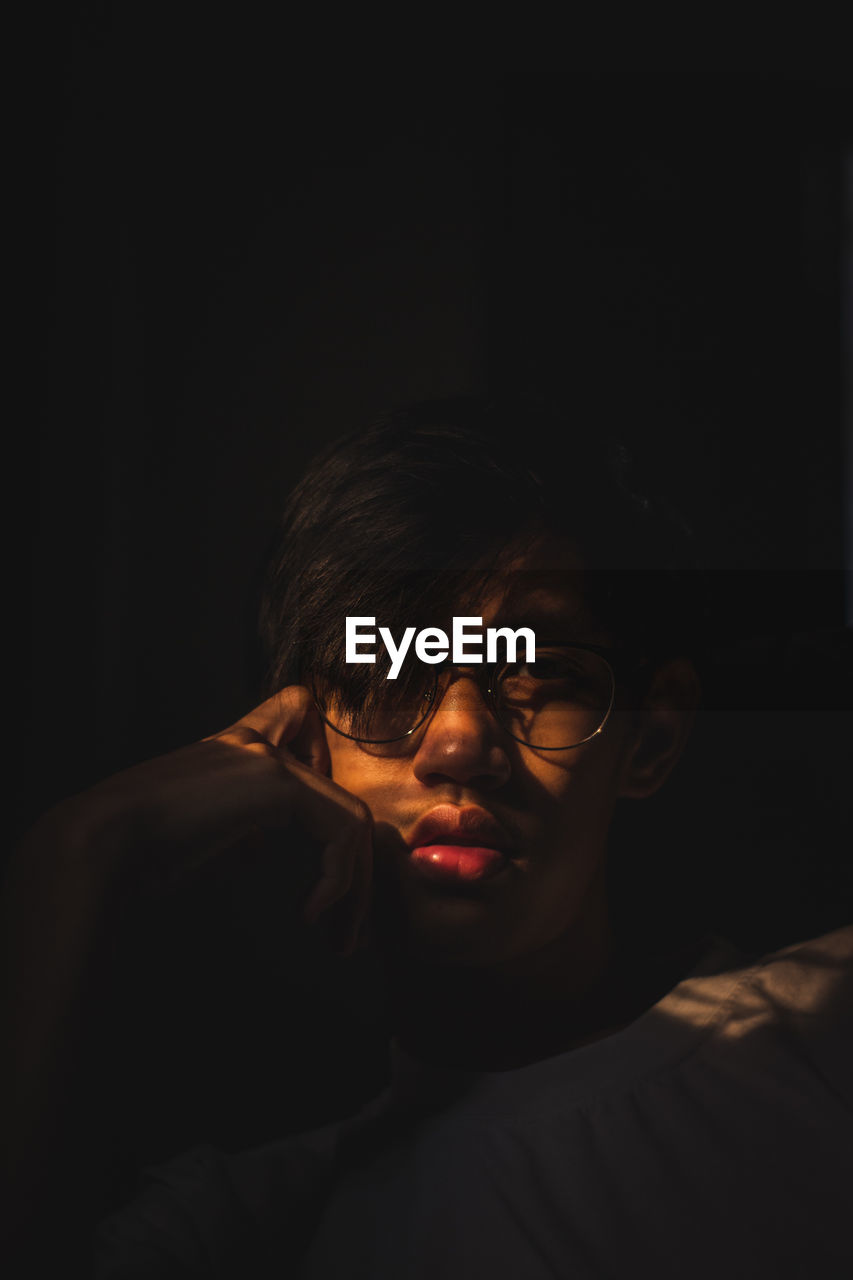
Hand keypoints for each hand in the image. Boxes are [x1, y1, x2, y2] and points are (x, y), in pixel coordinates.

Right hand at [39, 686, 372, 953]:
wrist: (104, 843)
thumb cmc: (142, 852)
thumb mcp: (210, 835)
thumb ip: (250, 831)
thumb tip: (288, 859)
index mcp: (237, 748)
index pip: (298, 711)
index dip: (324, 763)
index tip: (316, 837)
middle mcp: (256, 742)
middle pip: (342, 796)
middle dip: (356, 870)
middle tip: (349, 930)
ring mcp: (268, 756)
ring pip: (351, 818)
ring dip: (354, 885)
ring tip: (338, 935)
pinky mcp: (275, 780)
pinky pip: (341, 829)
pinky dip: (338, 878)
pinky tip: (309, 913)